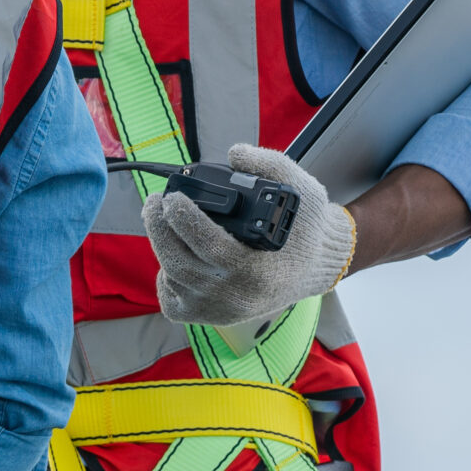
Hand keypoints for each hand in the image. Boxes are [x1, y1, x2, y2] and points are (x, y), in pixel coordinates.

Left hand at [143, 145, 356, 327]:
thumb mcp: (302, 191)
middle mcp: (238, 295)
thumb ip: (271, 165)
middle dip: (159, 229)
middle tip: (155, 202)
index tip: (171, 197)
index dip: (184, 219)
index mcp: (259, 269)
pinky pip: (172, 301)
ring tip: (163, 220)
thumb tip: (235, 153)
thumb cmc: (306, 230)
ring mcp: (221, 310)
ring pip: (172, 279)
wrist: (316, 268)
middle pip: (179, 263)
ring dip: (162, 246)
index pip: (210, 245)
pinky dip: (165, 278)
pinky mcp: (211, 317)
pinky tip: (175, 255)